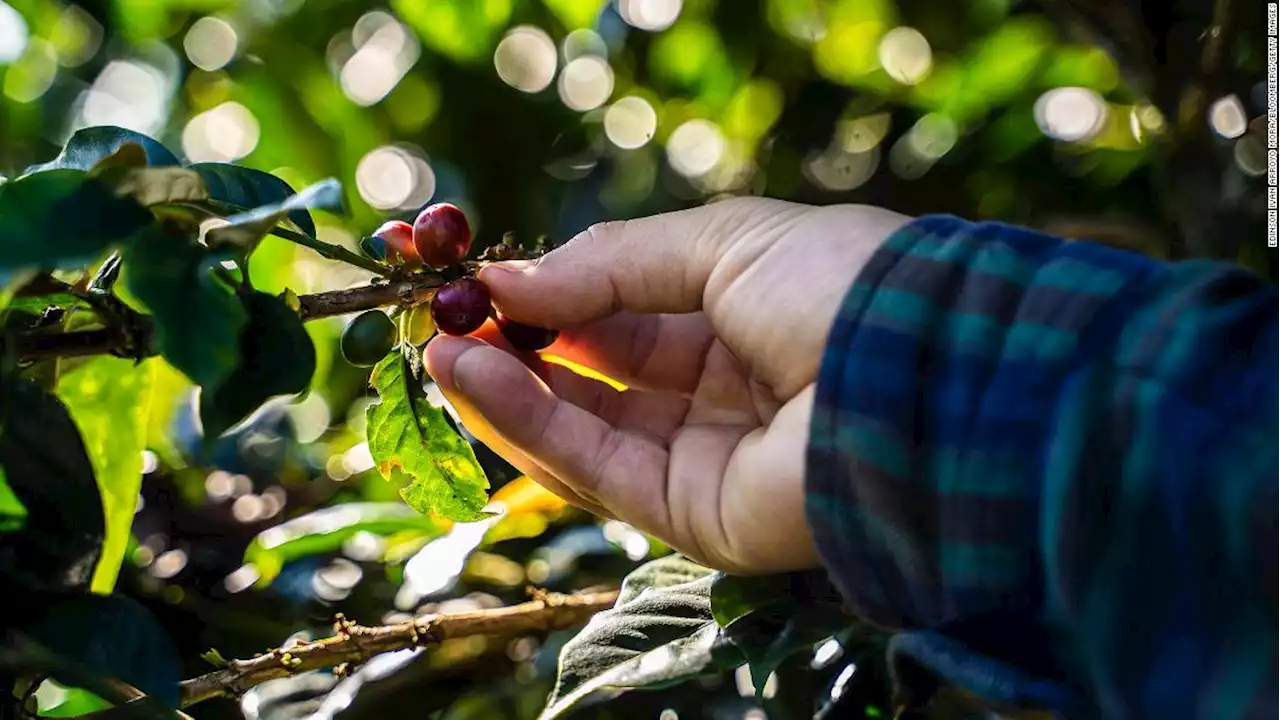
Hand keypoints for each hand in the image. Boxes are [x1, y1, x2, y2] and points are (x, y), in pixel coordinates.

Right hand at [424, 197, 910, 573]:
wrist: (918, 378)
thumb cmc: (838, 287)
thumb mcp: (721, 243)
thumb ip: (609, 264)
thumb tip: (507, 280)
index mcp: (742, 317)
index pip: (626, 311)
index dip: (552, 295)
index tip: (478, 276)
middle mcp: (723, 391)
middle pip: (597, 375)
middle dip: (517, 345)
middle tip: (439, 315)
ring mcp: (708, 458)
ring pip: (585, 428)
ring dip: (505, 388)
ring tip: (435, 346)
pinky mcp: (696, 516)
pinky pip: (598, 469)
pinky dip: (531, 427)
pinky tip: (474, 379)